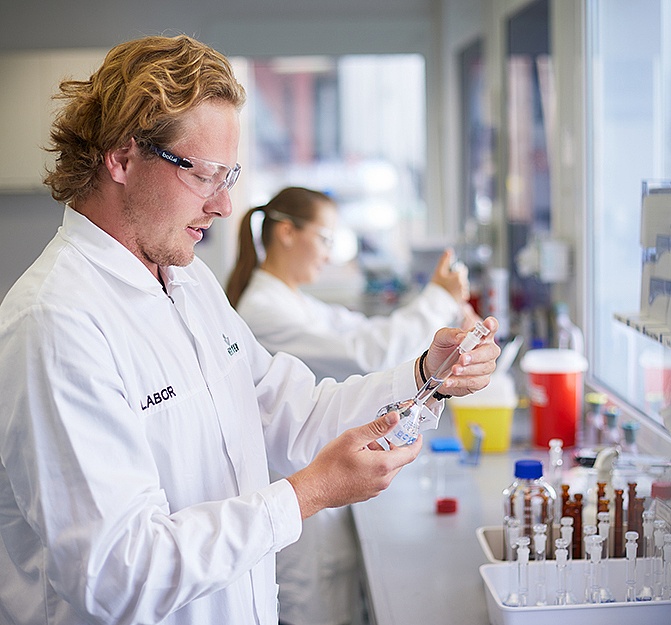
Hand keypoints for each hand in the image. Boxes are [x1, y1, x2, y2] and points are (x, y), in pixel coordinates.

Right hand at [286, 412, 421, 518]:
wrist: (315, 488)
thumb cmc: (330, 466)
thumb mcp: (353, 438)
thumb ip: (377, 427)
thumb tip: (394, 418)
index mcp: (383, 466)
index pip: (410, 454)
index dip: (416, 442)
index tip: (416, 435)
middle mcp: (383, 480)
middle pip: (398, 460)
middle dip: (390, 446)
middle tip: (374, 437)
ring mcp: (375, 489)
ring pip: (387, 468)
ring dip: (380, 455)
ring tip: (360, 448)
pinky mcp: (367, 493)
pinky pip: (378, 476)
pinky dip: (373, 466)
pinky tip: (356, 460)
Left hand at [421, 316, 499, 397]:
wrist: (433, 369)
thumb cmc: (442, 352)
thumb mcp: (441, 338)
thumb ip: (452, 334)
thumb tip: (462, 337)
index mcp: (478, 337)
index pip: (490, 328)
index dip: (491, 325)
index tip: (488, 324)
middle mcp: (485, 351)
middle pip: (491, 351)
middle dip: (476, 355)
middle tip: (462, 358)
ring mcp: (485, 366)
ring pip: (483, 368)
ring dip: (467, 370)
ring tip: (453, 369)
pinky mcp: (480, 381)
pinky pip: (475, 382)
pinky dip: (461, 381)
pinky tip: (451, 380)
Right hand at [430, 249, 469, 302]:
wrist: (436, 303)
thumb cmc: (436, 286)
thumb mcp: (438, 272)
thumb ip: (444, 260)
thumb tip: (449, 250)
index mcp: (459, 276)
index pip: (462, 269)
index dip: (455, 271)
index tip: (448, 275)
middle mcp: (464, 283)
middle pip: (462, 277)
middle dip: (456, 279)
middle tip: (446, 283)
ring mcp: (464, 292)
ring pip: (463, 285)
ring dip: (457, 286)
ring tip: (448, 290)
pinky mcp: (463, 299)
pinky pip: (463, 293)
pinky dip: (458, 293)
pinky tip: (451, 295)